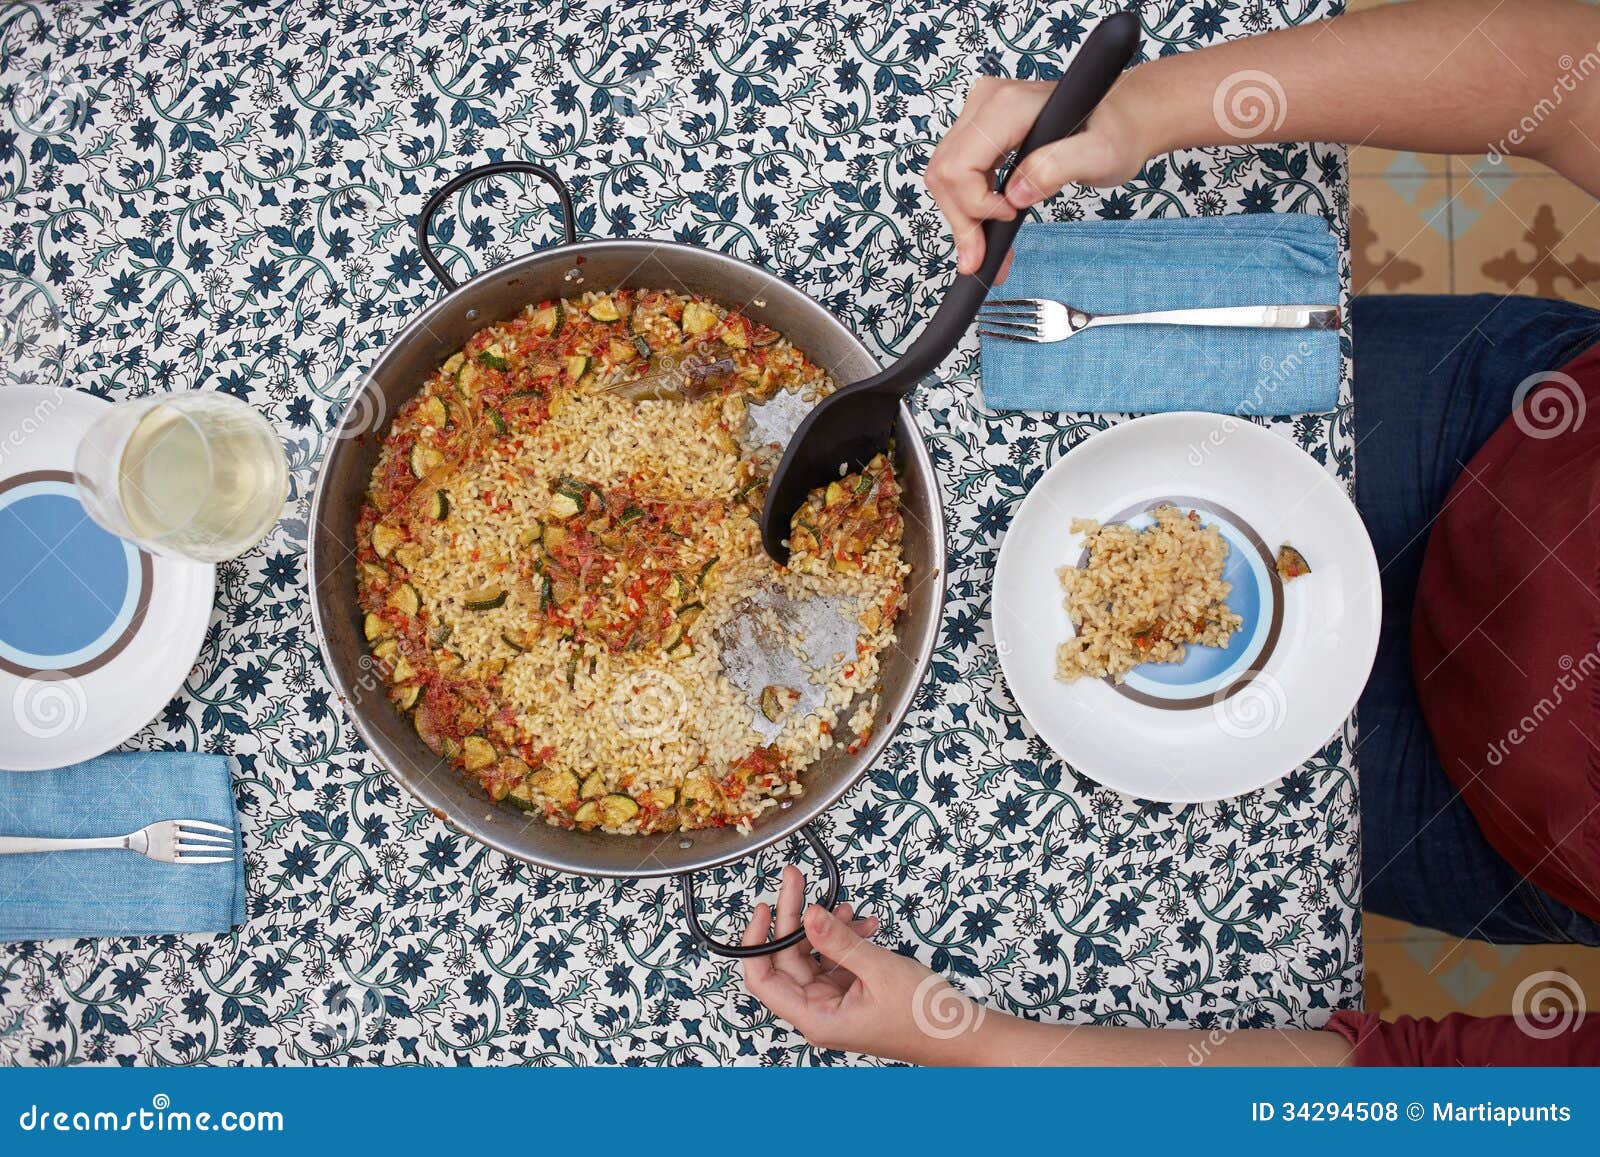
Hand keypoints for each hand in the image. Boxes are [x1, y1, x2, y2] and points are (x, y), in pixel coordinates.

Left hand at [740, 865, 983, 1063]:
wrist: (959, 1033)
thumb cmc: (924, 1018)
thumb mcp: (879, 969)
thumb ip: (839, 941)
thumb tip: (808, 915)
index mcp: (817, 1018)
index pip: (763, 980)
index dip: (756, 942)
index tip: (764, 908)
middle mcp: (819, 1013)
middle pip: (788, 959)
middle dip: (794, 917)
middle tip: (796, 880)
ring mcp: (834, 1003)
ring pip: (812, 955)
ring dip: (825, 926)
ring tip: (843, 906)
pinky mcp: (850, 994)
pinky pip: (835, 959)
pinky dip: (845, 938)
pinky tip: (861, 925)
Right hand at [925, 75, 1152, 275]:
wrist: (1122, 120)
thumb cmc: (1115, 132)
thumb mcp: (1100, 154)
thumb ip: (1058, 168)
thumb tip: (1015, 195)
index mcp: (1008, 106)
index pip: (958, 167)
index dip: (975, 204)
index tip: (1010, 216)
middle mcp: (986, 103)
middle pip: (944, 174)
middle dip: (962, 222)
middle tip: (981, 260)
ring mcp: (980, 115)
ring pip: (945, 178)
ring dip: (963, 220)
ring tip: (984, 253)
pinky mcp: (981, 130)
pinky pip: (958, 174)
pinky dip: (969, 208)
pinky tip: (987, 230)